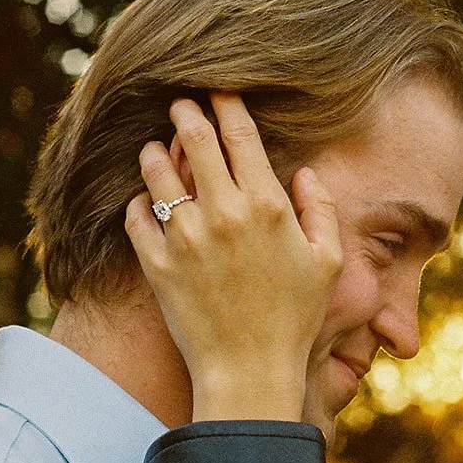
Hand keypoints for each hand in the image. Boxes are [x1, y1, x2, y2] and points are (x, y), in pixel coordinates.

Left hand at [125, 93, 342, 423]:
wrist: (249, 371)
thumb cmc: (294, 318)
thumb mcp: (326, 262)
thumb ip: (320, 210)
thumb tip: (303, 173)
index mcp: (267, 206)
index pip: (240, 135)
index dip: (227, 104)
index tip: (218, 91)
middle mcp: (224, 213)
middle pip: (195, 139)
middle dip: (185, 113)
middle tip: (178, 103)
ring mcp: (186, 238)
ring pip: (157, 172)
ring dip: (155, 153)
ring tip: (155, 149)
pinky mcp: (157, 264)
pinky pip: (136, 217)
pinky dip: (138, 205)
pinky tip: (143, 203)